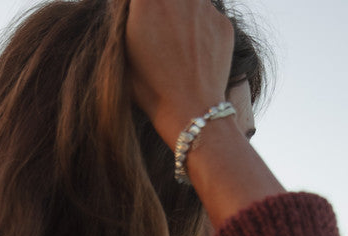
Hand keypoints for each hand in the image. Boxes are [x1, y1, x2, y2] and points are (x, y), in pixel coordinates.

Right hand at [125, 0, 235, 150]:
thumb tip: (130, 10)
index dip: (140, 9)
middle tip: (161, 34)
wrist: (191, 112)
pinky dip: (202, 31)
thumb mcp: (123, 55)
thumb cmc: (152, 89)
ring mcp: (205, 7)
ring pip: (191, 3)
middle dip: (164, 10)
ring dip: (184, 16)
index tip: (141, 20)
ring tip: (179, 47)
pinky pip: (209, 18)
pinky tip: (195, 56)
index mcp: (147, 1)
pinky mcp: (223, 22)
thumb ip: (127, 22)